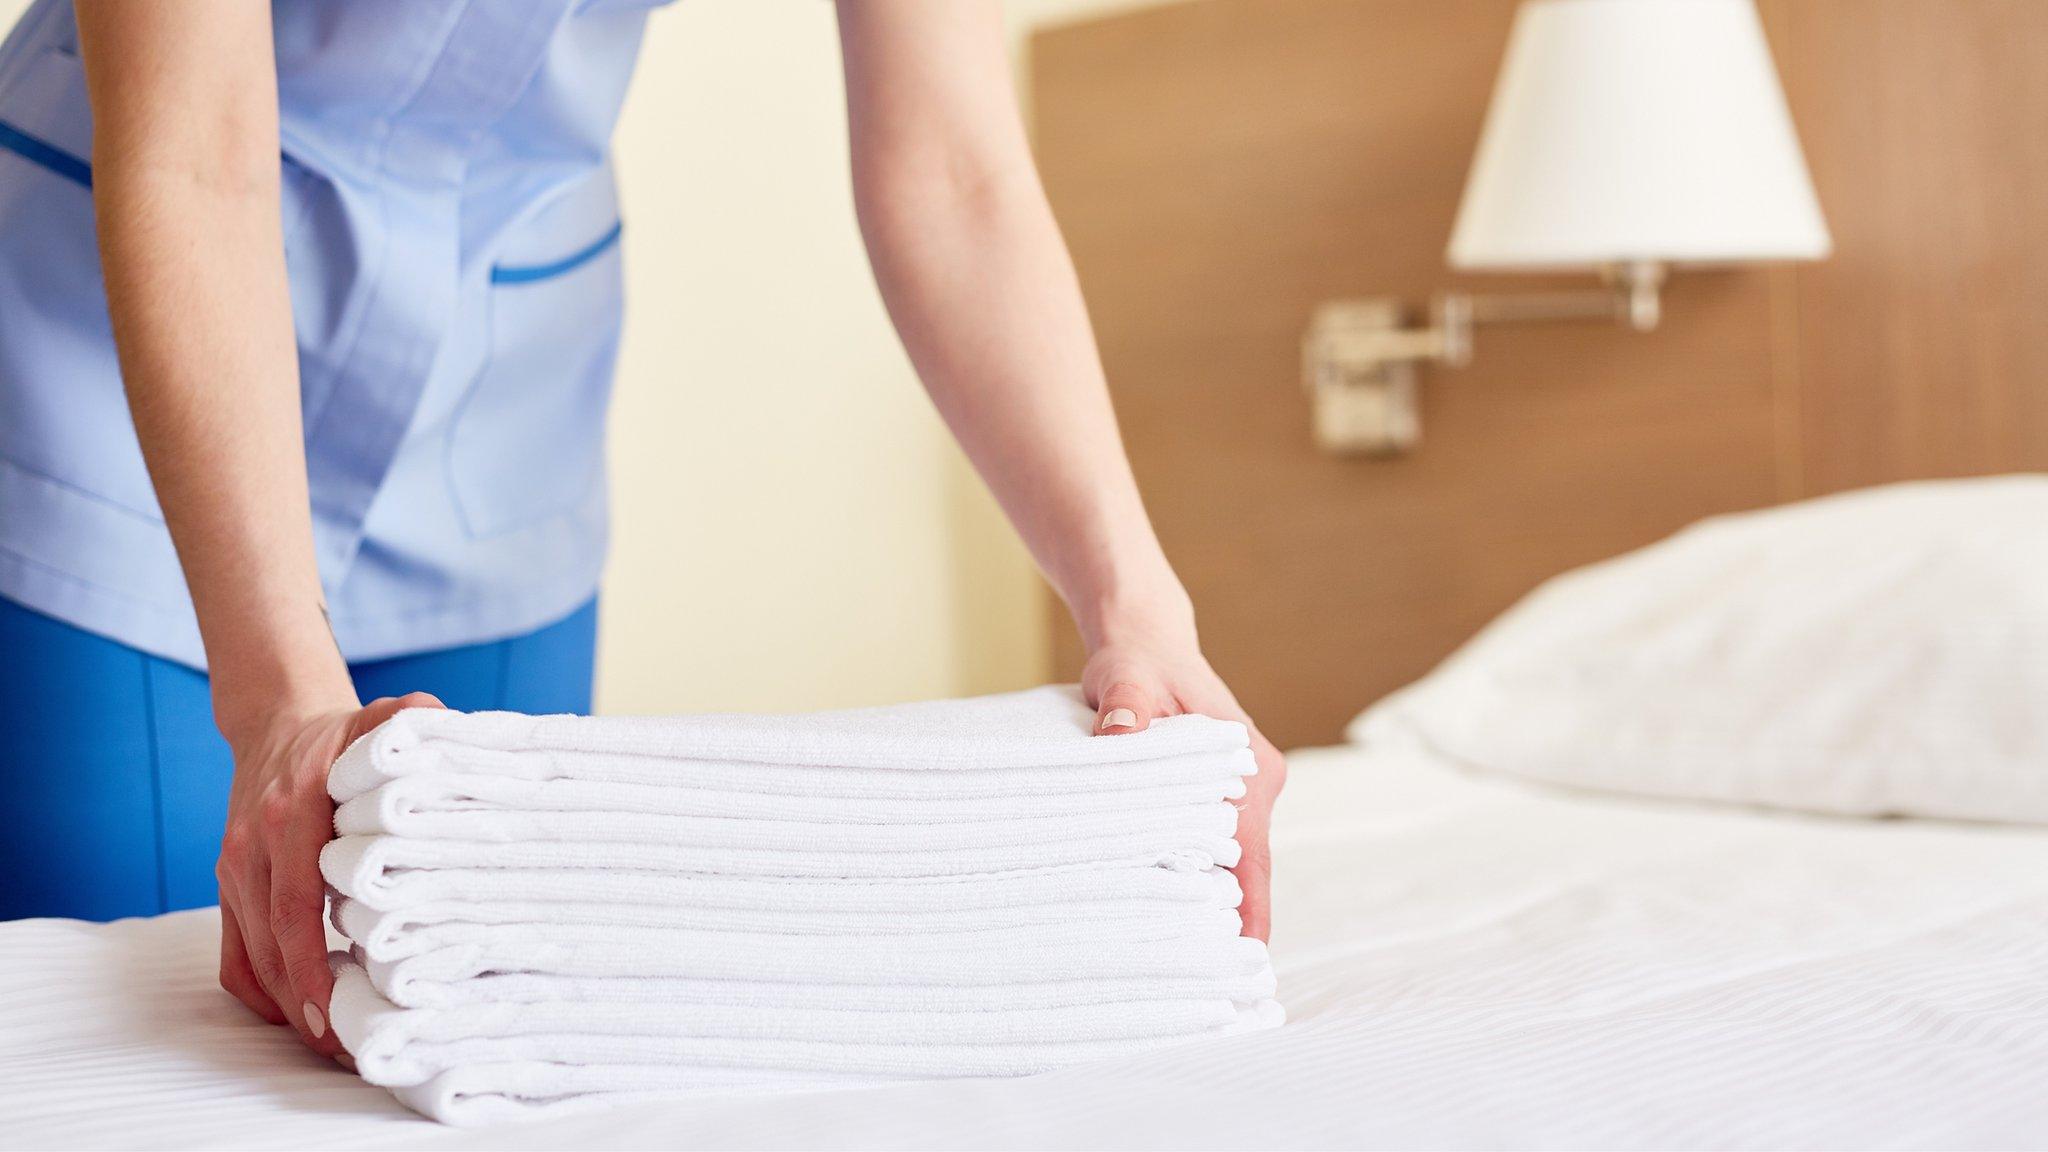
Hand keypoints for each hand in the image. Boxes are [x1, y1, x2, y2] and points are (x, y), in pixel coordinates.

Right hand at [214, 691, 442, 1056]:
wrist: (277, 721)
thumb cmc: (343, 732)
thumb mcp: (384, 717)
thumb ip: (417, 723)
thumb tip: (457, 737)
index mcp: (291, 811)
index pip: (294, 901)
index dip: (311, 959)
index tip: (335, 1004)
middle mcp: (254, 846)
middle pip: (271, 943)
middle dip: (304, 1001)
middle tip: (346, 1046)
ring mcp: (235, 869)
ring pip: (250, 956)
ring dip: (286, 1005)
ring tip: (332, 1041)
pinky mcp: (228, 885)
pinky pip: (233, 954)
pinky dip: (260, 990)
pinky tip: (297, 1011)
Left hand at [1083, 638, 1285, 941]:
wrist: (1144, 637)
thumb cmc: (1138, 659)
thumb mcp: (1128, 679)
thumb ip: (1126, 708)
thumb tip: (1119, 736)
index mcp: (1250, 768)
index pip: (1254, 854)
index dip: (1251, 909)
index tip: (1245, 957)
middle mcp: (1256, 783)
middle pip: (1246, 865)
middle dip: (1229, 918)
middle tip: (1199, 975)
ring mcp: (1241, 788)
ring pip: (1231, 857)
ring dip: (1212, 897)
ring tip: (1183, 956)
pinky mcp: (1220, 791)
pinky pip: (1214, 841)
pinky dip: (1198, 871)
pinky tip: (1169, 906)